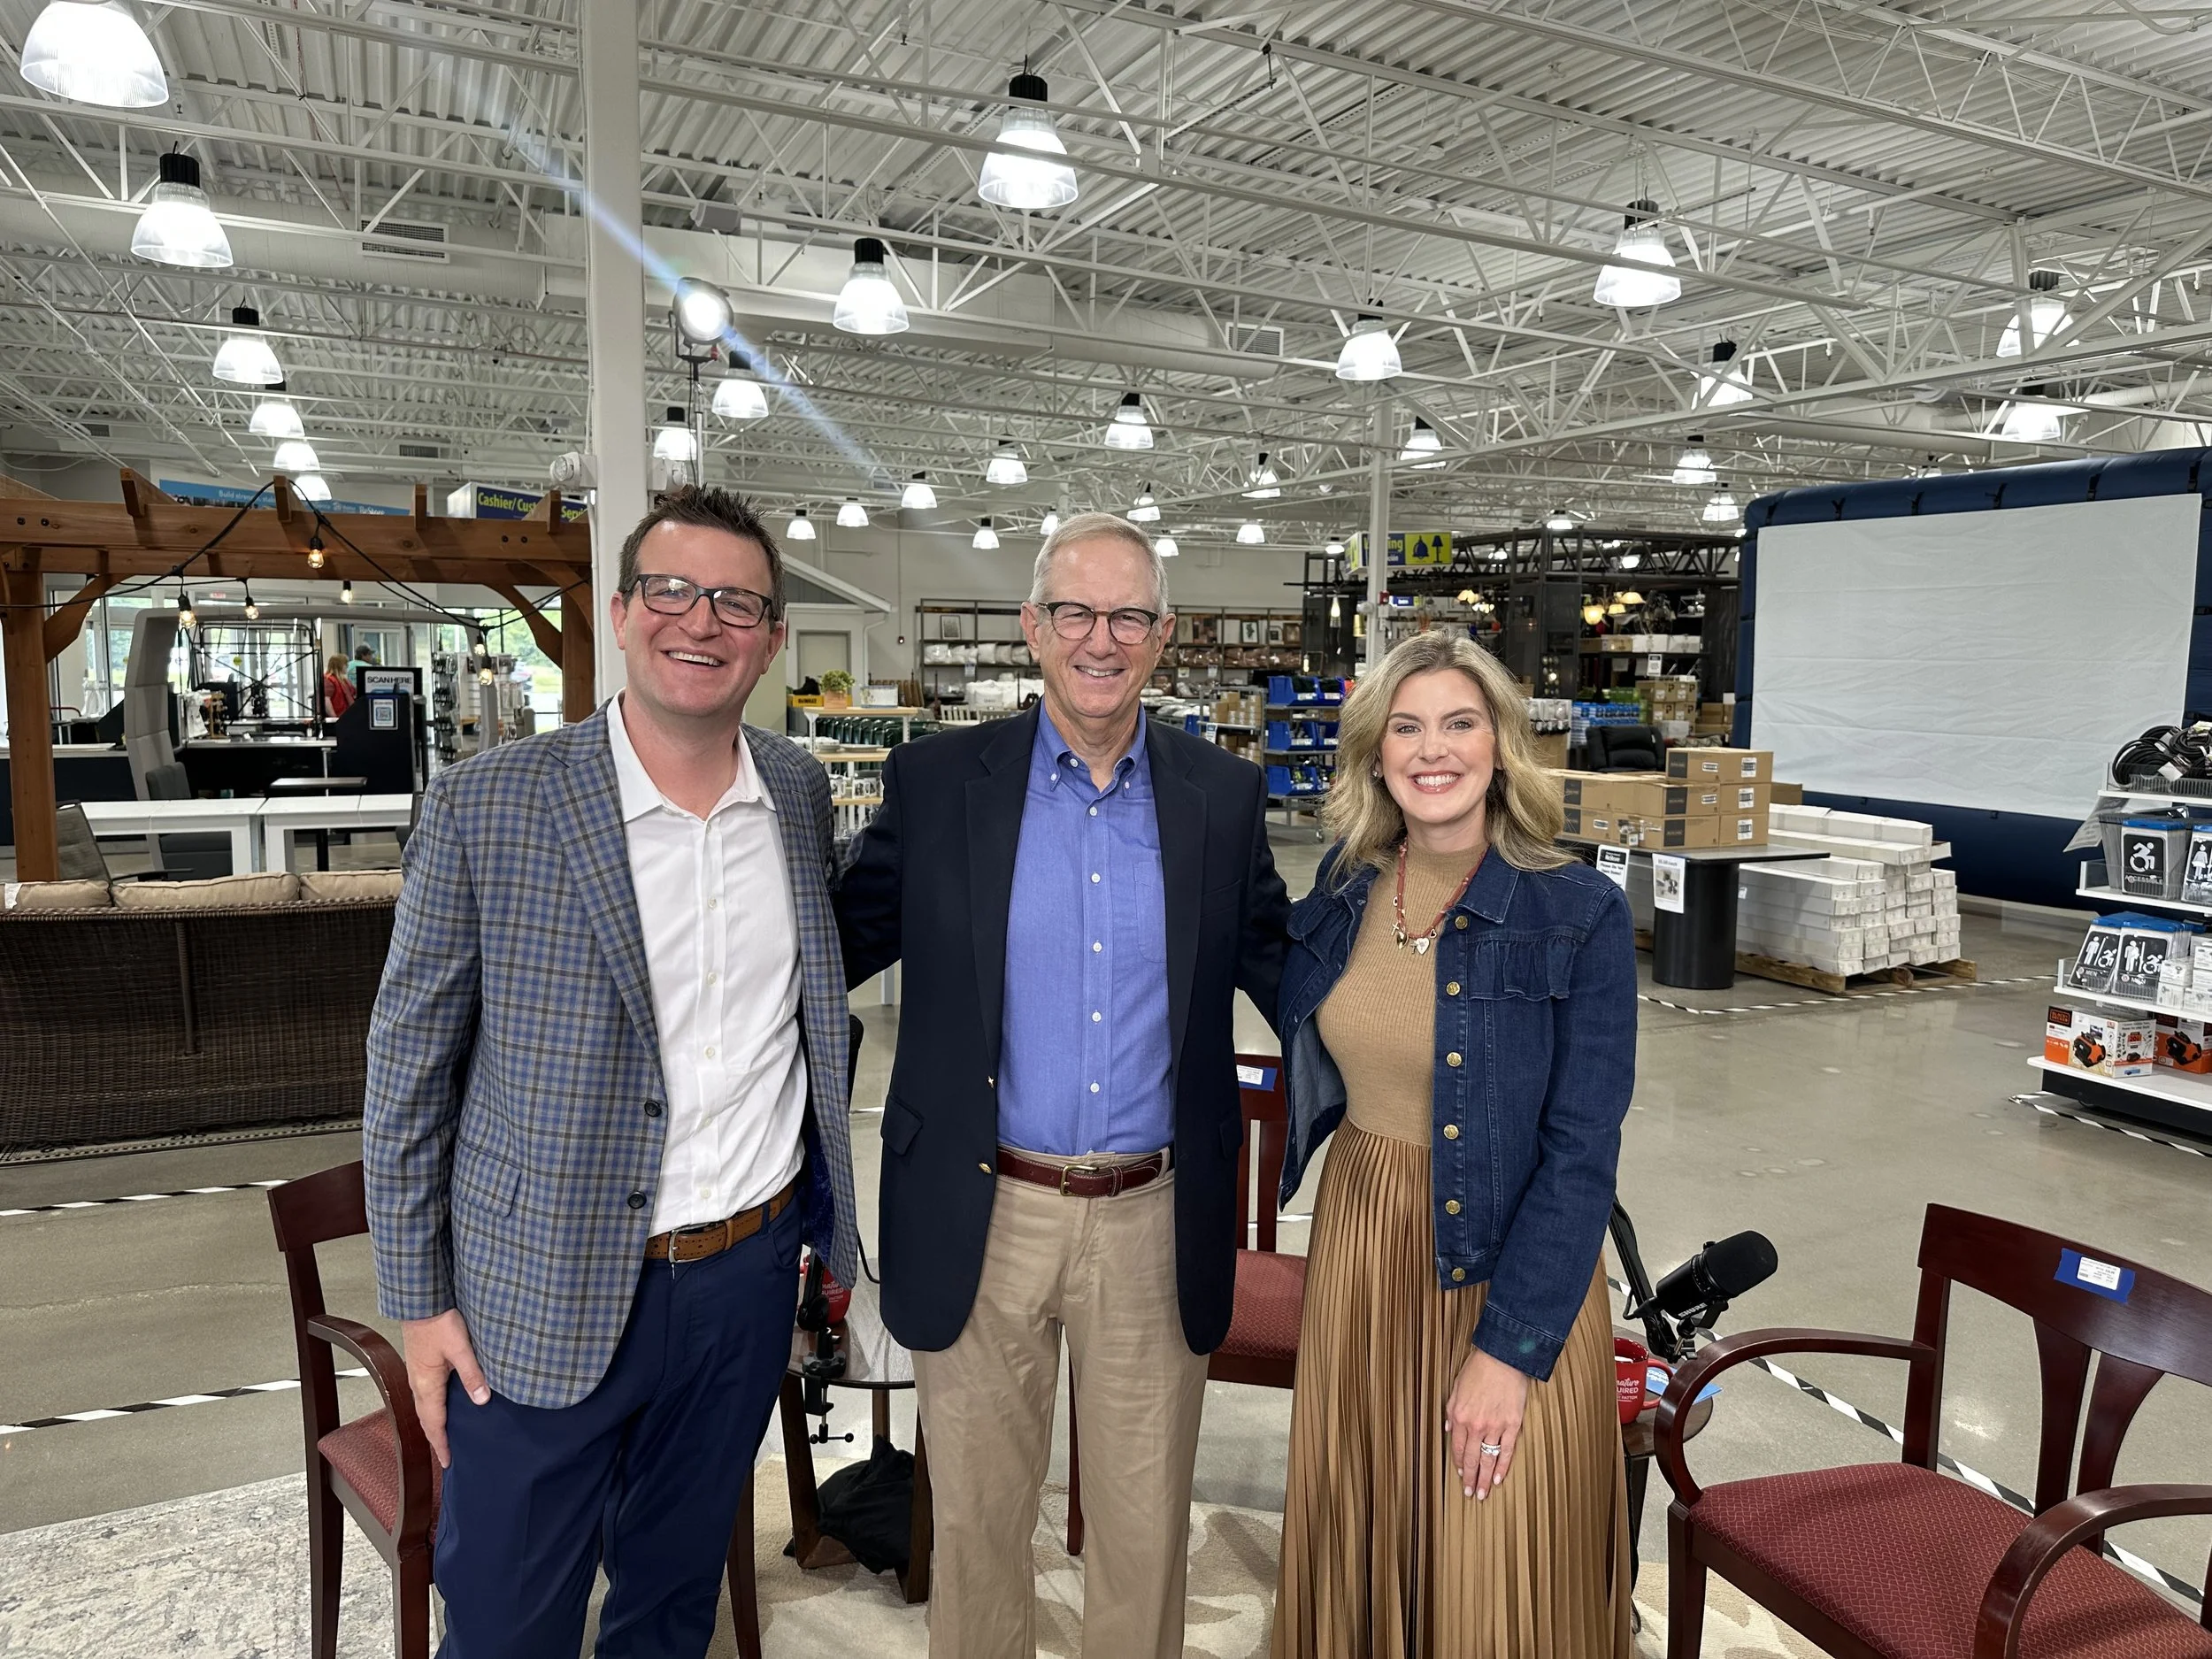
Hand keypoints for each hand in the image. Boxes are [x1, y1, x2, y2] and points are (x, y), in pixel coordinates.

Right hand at [401, 1308, 488, 1468]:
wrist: (421, 1300)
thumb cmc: (439, 1320)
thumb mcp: (461, 1347)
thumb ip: (472, 1374)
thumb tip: (481, 1400)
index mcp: (427, 1384)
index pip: (434, 1423)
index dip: (441, 1443)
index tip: (448, 1461)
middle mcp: (418, 1383)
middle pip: (426, 1419)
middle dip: (436, 1439)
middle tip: (447, 1456)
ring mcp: (417, 1374)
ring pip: (424, 1407)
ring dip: (433, 1424)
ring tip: (444, 1437)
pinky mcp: (421, 1364)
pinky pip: (425, 1395)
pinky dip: (432, 1408)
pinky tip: (443, 1406)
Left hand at [1445, 1345, 1529, 1500]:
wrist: (1502, 1357)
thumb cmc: (1478, 1369)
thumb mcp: (1456, 1388)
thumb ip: (1451, 1412)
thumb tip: (1449, 1432)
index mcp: (1460, 1416)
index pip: (1459, 1448)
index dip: (1460, 1464)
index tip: (1461, 1475)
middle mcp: (1476, 1425)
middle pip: (1473, 1459)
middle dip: (1471, 1479)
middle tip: (1471, 1494)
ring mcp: (1496, 1426)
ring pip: (1489, 1458)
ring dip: (1485, 1478)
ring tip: (1484, 1494)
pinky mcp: (1513, 1424)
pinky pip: (1507, 1450)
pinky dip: (1503, 1466)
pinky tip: (1499, 1479)